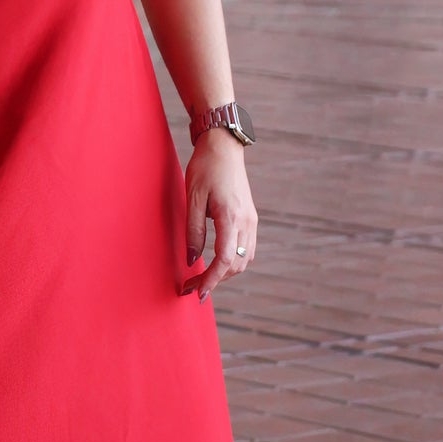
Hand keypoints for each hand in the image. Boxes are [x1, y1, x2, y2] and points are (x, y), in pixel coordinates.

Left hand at [183, 129, 256, 302]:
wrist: (224, 148)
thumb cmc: (205, 168)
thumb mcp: (192, 198)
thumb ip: (193, 231)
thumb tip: (192, 260)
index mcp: (230, 216)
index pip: (225, 259)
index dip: (211, 280)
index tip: (197, 293)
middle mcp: (246, 222)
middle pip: (236, 265)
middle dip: (215, 281)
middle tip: (191, 288)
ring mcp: (251, 220)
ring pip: (244, 260)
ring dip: (224, 274)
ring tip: (201, 279)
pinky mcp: (250, 218)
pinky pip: (247, 249)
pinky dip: (233, 262)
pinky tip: (216, 263)